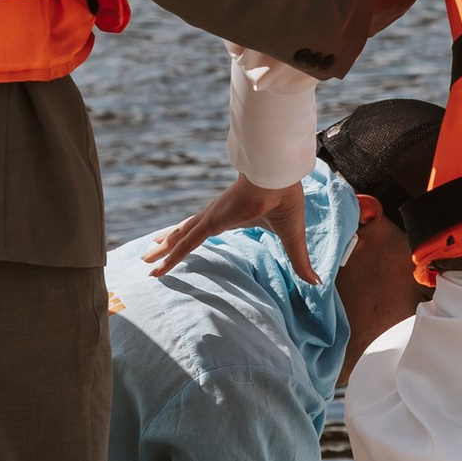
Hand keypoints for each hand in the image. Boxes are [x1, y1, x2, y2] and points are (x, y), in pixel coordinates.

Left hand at [142, 176, 314, 282]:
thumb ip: (299, 261)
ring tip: (146, 258)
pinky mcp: (209, 222)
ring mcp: (210, 218)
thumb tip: (315, 282)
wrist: (279, 178)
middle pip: (187, 231)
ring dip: (163, 249)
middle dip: (170, 241)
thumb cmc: (286, 199)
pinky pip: (185, 243)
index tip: (184, 240)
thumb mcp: (292, 238)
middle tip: (152, 250)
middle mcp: (216, 216)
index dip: (195, 234)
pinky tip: (156, 266)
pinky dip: (170, 255)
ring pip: (181, 237)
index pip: (208, 228)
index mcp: (234, 216)